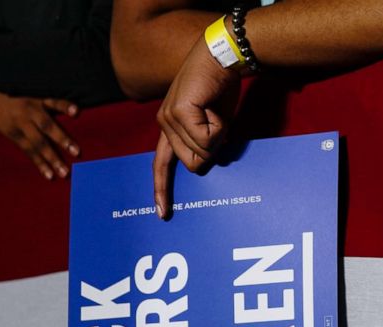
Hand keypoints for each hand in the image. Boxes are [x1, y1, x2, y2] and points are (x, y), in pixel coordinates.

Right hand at [0, 92, 79, 179]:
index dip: (65, 106)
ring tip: (64, 172)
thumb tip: (78, 114)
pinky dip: (40, 164)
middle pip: (46, 126)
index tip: (76, 111)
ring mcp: (22, 127)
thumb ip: (56, 108)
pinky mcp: (17, 139)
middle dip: (61, 139)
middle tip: (76, 152)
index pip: (54, 103)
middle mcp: (30, 114)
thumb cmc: (26, 106)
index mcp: (39, 103)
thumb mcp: (39, 102)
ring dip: (51, 158)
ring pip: (38, 143)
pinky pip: (30, 153)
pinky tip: (49, 175)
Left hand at [153, 30, 240, 217]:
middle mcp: (164, 123)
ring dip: (218, 136)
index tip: (163, 213)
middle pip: (191, 164)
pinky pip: (207, 141)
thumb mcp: (213, 123)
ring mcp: (170, 118)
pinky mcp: (180, 113)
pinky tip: (215, 108)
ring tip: (215, 110)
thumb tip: (206, 161)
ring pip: (201, 153)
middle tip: (217, 121)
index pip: (161, 164)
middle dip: (212, 149)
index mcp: (169, 127)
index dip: (162, 189)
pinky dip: (219, 128)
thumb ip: (205, 144)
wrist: (221, 57)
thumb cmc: (220, 89)